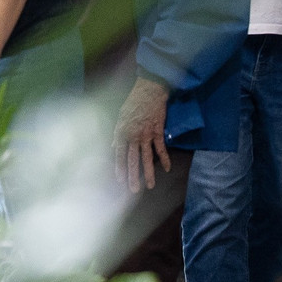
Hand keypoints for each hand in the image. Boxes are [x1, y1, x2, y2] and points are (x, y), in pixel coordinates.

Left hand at [113, 77, 170, 192]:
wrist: (149, 91)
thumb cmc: (132, 103)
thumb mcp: (120, 117)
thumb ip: (117, 133)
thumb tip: (114, 146)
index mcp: (122, 132)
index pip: (119, 154)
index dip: (119, 168)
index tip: (119, 180)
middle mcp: (133, 136)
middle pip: (133, 160)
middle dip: (133, 176)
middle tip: (133, 190)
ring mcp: (146, 135)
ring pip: (147, 158)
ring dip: (149, 172)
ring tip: (150, 185)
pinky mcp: (158, 132)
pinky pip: (161, 149)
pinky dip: (165, 159)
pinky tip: (167, 169)